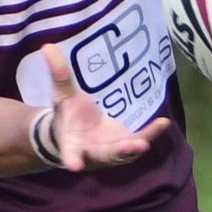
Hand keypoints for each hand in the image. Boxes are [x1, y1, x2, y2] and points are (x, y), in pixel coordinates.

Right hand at [41, 43, 169, 171]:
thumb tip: (48, 46)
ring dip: (134, 147)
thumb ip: (58, 75)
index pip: (70, 153)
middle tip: (128, 147)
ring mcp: (110, 152)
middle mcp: (91, 152)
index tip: (74, 166)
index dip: (72, 159)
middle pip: (103, 155)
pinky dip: (151, 133)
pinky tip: (164, 123)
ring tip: (144, 141)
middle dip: (116, 152)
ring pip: (124, 153)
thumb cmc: (66, 115)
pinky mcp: (124, 145)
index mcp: (71, 143)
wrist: (75, 132)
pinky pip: (139, 140)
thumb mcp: (61, 94)